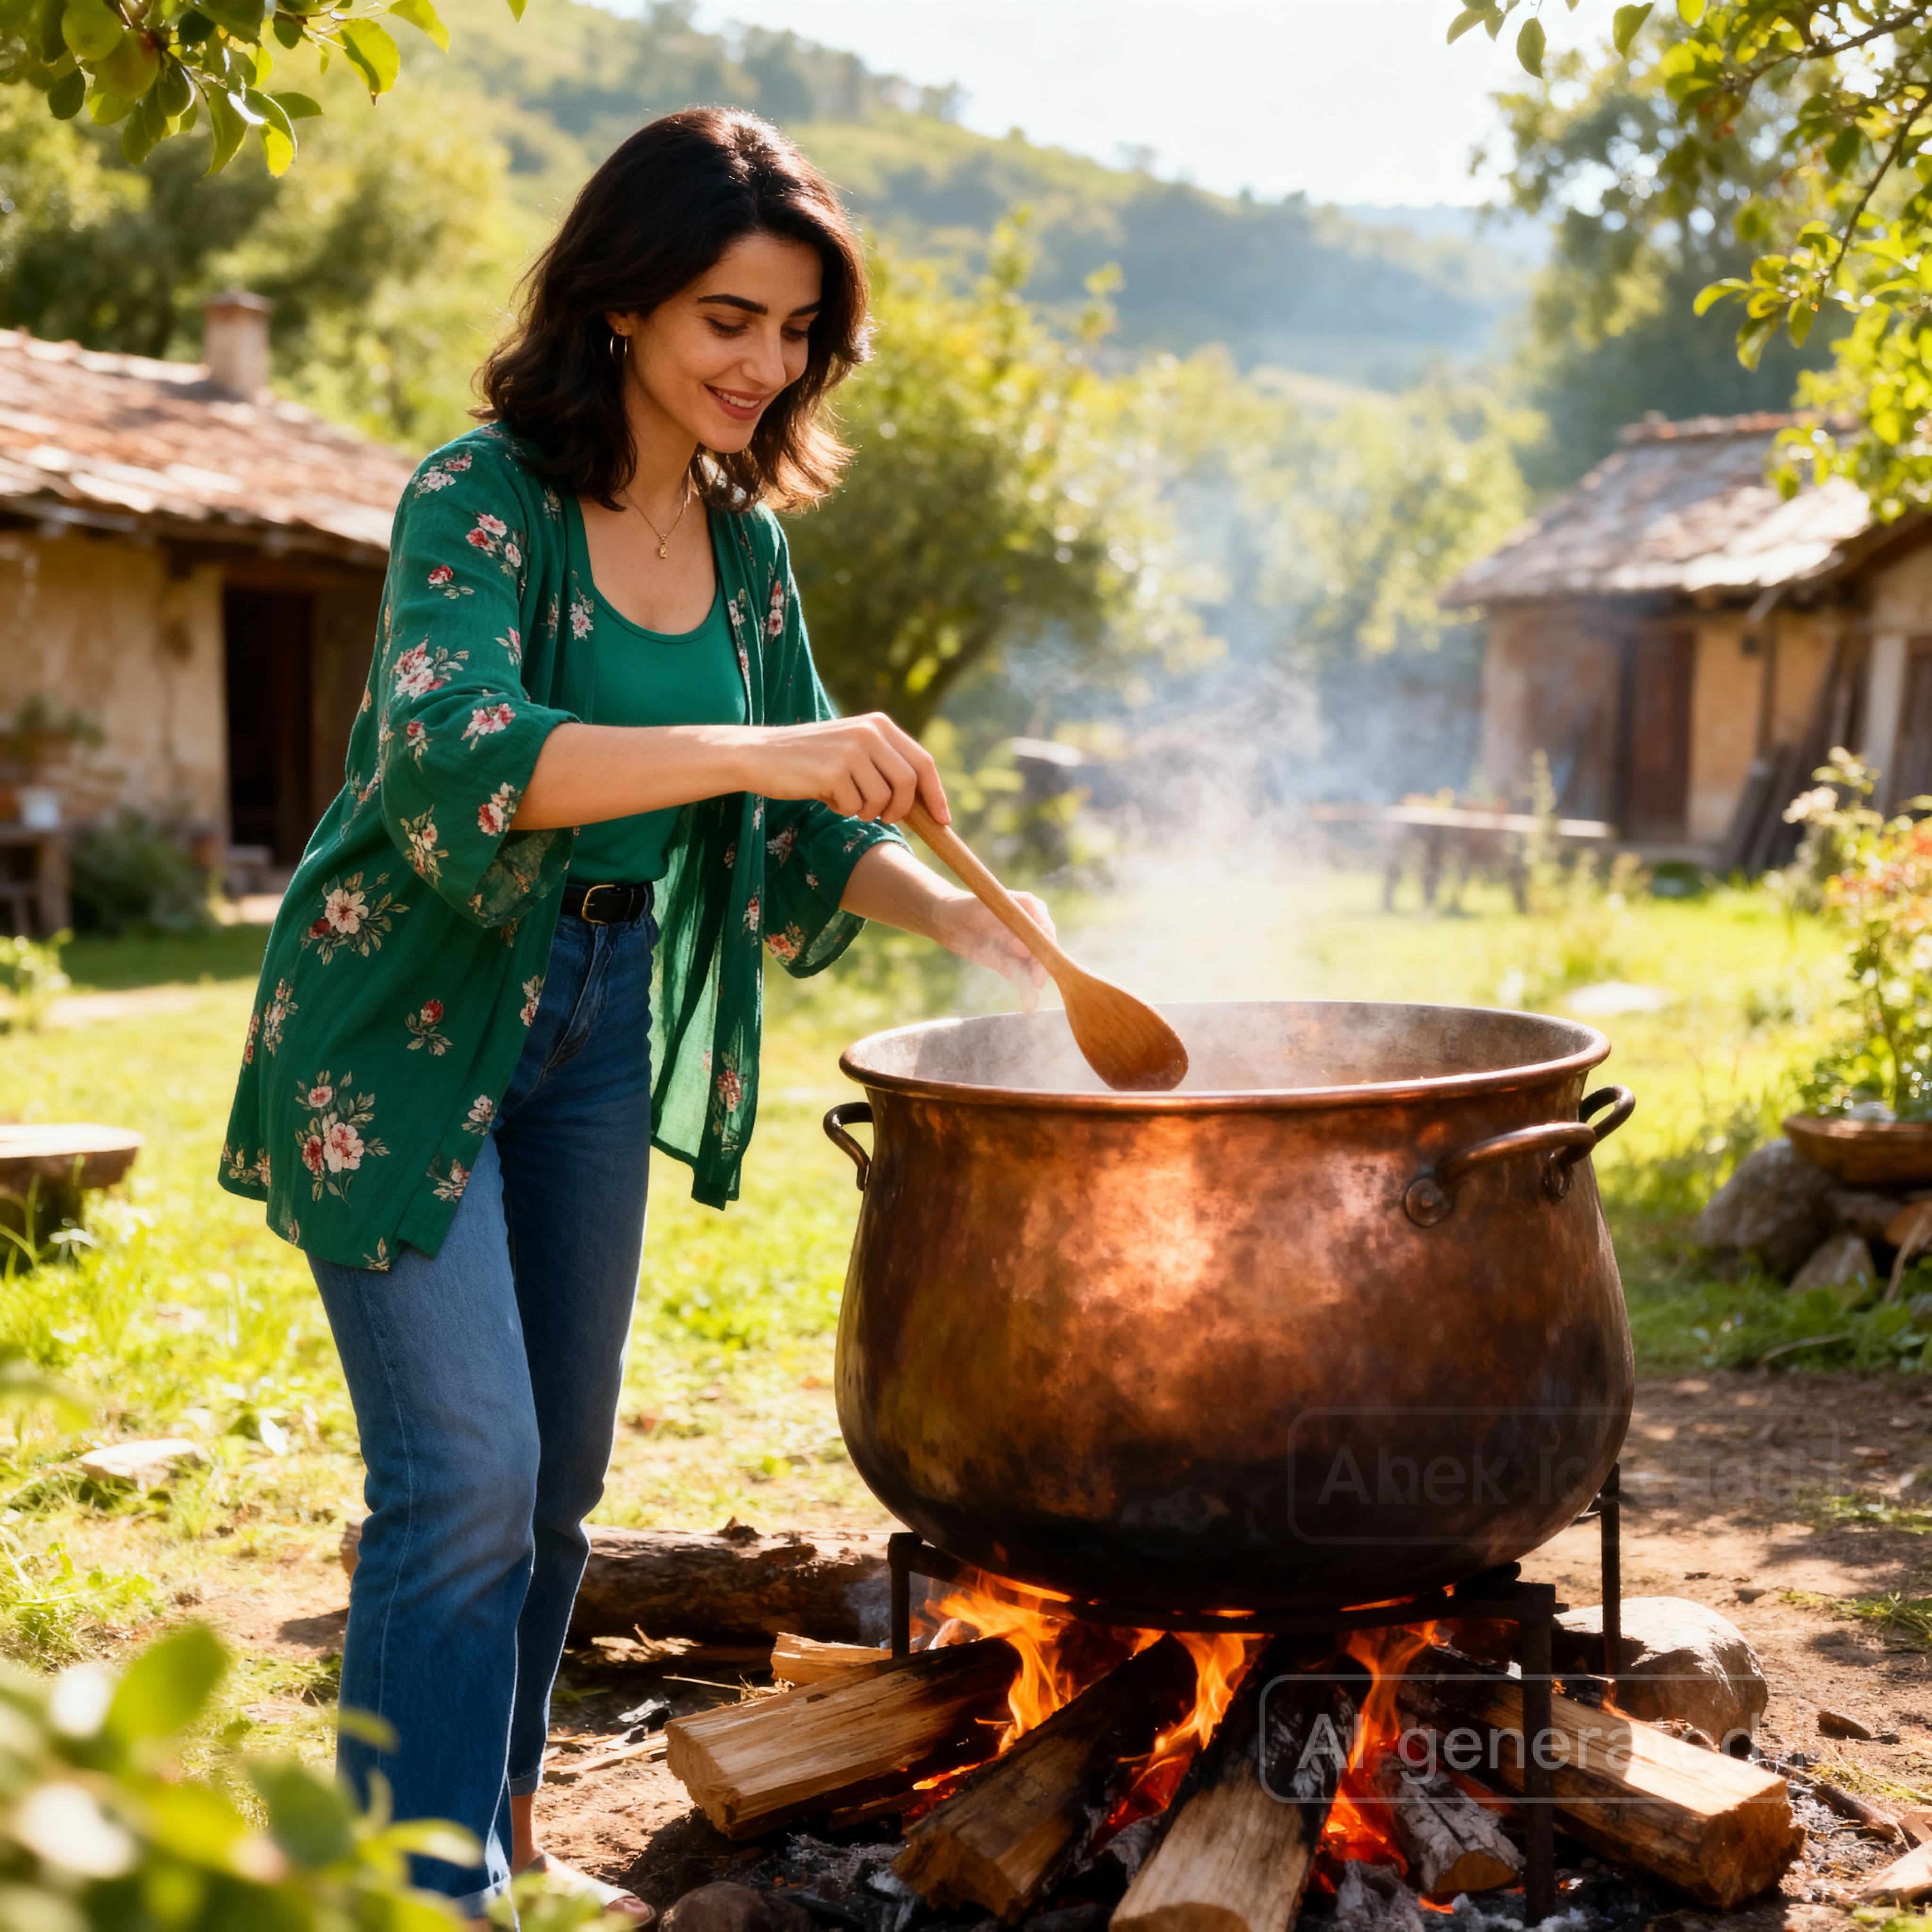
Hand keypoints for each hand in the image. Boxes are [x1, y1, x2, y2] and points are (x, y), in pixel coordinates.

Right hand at [744, 714, 947, 824]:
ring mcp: (851, 750)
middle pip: (908, 784)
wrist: (761, 755)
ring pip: (881, 799)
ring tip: (843, 798)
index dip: (935, 794)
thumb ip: (885, 765)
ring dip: (864, 810)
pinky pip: (853, 806)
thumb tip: (925, 803)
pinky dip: (842, 809)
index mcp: (879, 725)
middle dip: (900, 809)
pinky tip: (824, 794)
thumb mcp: (854, 751)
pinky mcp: (833, 770)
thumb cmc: (810, 760)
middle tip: (882, 816)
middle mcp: (870, 732)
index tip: (942, 820)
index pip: (923, 762)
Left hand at [930, 888, 1053, 1009]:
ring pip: (1035, 966)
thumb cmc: (966, 909)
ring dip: (1033, 982)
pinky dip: (1025, 988)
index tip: (1045, 960)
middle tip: (1037, 982)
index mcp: (1030, 907)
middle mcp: (1032, 927)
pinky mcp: (1012, 961)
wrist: (949, 921)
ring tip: (1031, 999)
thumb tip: (1026, 950)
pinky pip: (1022, 975)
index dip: (1046, 945)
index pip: (1045, 929)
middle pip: (1044, 949)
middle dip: (1042, 967)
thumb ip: (1005, 932)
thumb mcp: (983, 916)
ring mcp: (1023, 946)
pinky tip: (1028, 1002)